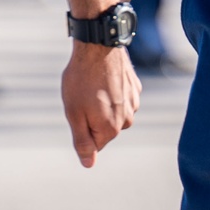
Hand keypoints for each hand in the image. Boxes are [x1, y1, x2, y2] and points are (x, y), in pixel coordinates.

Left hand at [61, 42, 141, 168]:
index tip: (78, 108)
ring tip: (93, 83)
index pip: (94, 143)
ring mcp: (134, 101)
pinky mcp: (135, 86)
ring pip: (113, 111)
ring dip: (102, 102)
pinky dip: (111, 89)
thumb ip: (82, 142)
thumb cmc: (82, 79)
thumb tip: (88, 164)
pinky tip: (103, 76)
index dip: (81, 126)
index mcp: (112, 129)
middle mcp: (127, 119)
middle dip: (92, 115)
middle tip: (83, 94)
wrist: (98, 45)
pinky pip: (120, 95)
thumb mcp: (74, 113)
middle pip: (105, 127)